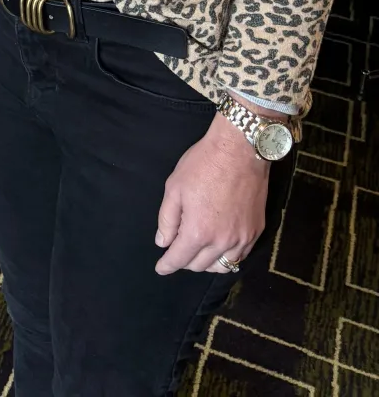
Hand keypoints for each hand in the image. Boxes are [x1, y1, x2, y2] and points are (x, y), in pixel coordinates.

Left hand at [155, 112, 269, 274]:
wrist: (240, 150)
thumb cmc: (202, 164)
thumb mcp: (174, 187)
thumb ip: (167, 219)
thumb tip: (163, 242)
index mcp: (198, 231)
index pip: (179, 259)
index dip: (167, 265)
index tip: (161, 268)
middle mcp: (222, 242)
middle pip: (200, 266)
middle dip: (185, 261)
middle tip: (177, 250)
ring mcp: (242, 238)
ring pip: (222, 266)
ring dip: (206, 263)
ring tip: (197, 251)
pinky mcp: (256, 231)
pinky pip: (240, 256)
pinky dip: (226, 256)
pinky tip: (219, 246)